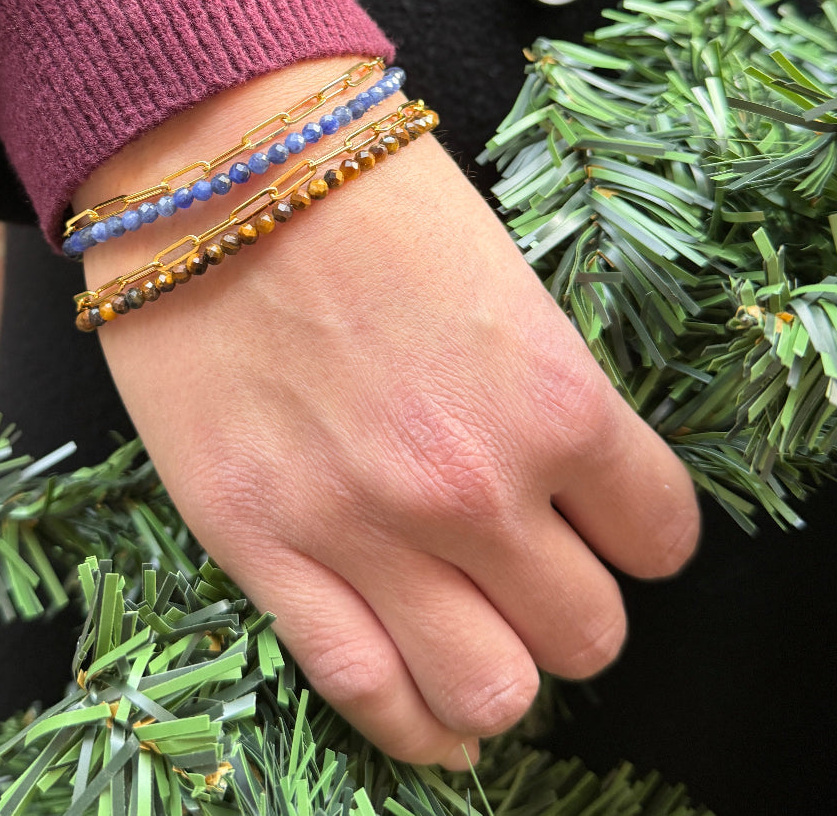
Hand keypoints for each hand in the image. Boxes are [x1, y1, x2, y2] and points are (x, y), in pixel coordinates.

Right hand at [75, 55, 699, 769]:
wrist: (217, 157)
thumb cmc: (363, 193)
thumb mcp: (501, 280)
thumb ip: (545, 397)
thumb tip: (563, 482)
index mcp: (555, 397)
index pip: (660, 535)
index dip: (634, 529)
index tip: (601, 517)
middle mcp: (474, 483)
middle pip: (586, 634)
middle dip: (571, 605)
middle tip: (529, 565)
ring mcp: (365, 527)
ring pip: (490, 693)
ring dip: (500, 672)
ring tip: (474, 632)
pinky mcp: (261, 546)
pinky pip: (365, 694)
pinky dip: (411, 720)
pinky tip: (420, 702)